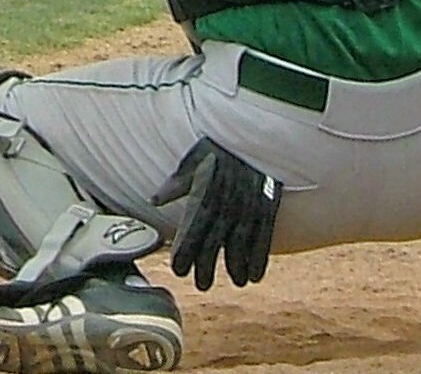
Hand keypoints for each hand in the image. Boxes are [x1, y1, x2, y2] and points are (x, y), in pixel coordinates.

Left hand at [153, 137, 282, 291]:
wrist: (253, 136)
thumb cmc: (220, 148)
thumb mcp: (195, 159)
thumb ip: (177, 182)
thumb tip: (154, 198)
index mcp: (207, 192)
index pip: (194, 228)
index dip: (185, 250)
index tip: (178, 268)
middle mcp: (227, 203)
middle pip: (215, 241)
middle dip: (207, 266)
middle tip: (202, 284)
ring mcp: (248, 207)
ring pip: (240, 244)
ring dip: (236, 266)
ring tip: (234, 282)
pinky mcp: (266, 207)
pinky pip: (263, 238)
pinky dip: (259, 258)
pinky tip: (254, 275)